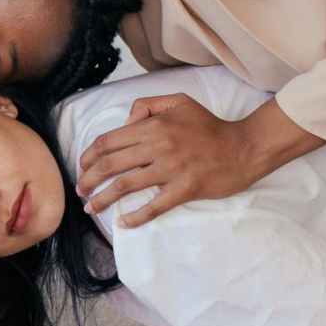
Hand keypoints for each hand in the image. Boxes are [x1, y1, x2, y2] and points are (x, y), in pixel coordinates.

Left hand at [77, 93, 254, 227]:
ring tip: (91, 208)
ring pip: (126, 185)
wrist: (244, 147)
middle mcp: (158, 146)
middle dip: (89, 179)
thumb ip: (147, 105)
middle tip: (80, 190)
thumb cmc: (209, 126)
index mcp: (153, 125)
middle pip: (110, 164)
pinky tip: (124, 223)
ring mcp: (171, 169)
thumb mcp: (178, 102)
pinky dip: (136, 217)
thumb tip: (125, 121)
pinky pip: (154, 206)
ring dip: (103, 199)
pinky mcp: (185, 189)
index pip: (109, 141)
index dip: (89, 156)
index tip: (82, 167)